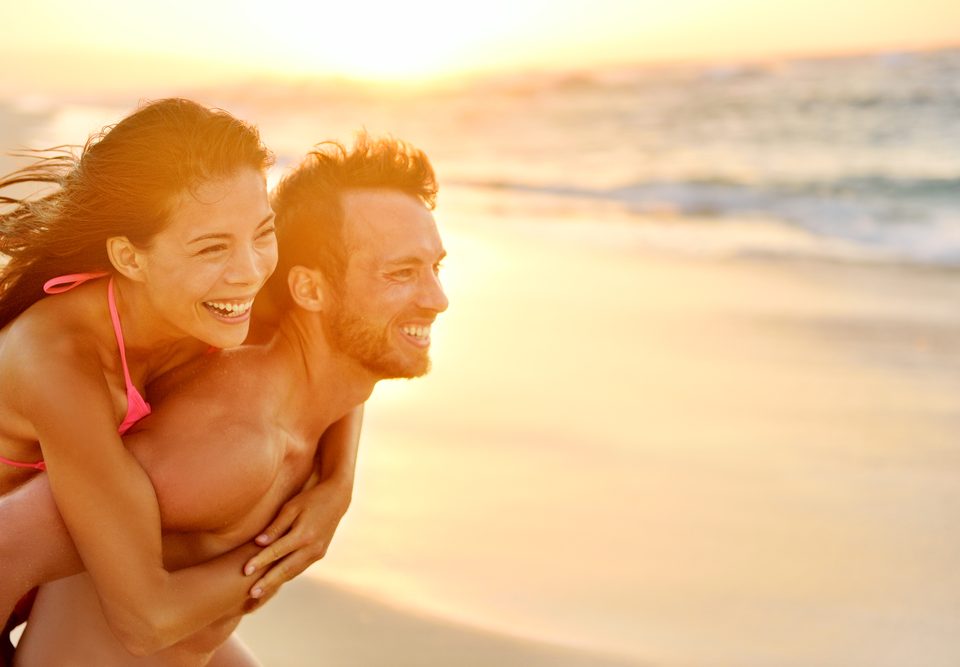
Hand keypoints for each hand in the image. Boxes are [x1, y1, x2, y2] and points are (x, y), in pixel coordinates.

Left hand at [242, 479, 351, 598]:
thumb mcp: (291, 507)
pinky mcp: (320, 554)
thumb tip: (258, 543)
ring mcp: (318, 553)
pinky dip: (286, 576)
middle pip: (286, 569)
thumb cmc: (310, 499)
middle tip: (251, 594)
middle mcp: (313, 547)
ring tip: (259, 593)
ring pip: (293, 572)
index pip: (277, 551)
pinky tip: (274, 581)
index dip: (260, 561)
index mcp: (304, 534)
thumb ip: (276, 526)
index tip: (245, 571)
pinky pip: (299, 568)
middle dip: (268, 582)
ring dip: (276, 583)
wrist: (336, 499)